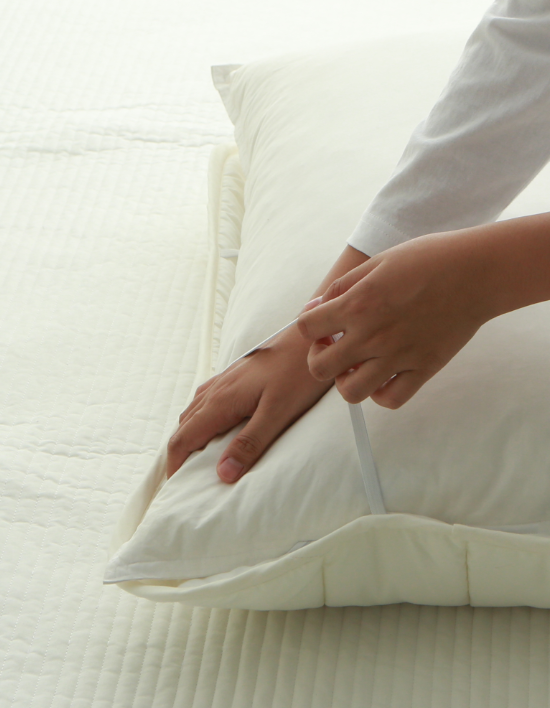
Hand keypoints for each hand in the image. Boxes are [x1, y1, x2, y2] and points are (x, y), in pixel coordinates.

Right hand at [167, 323, 332, 482]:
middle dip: (180, 454)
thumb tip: (222, 474)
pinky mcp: (236, 375)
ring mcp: (224, 380)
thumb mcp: (278, 413)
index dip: (175, 466)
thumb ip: (250, 443)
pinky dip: (201, 419)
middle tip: (186, 480)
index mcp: (221, 401)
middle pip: (184, 426)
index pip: (183, 439)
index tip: (177, 488)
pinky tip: (216, 426)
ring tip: (197, 459)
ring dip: (189, 436)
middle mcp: (216, 389)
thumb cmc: (298, 373)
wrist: (311, 337)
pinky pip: (206, 400)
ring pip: (193, 412)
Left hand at [297, 229, 493, 408]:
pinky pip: (390, 400)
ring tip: (358, 364)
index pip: (305, 327)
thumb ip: (342, 287)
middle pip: (319, 368)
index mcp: (358, 304)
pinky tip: (384, 374)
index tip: (323, 321)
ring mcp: (397, 357)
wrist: (476, 272)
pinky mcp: (423, 370)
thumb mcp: (376, 263)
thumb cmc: (427, 260)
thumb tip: (317, 309)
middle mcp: (372, 335)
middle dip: (320, 357)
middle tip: (335, 345)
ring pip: (350, 392)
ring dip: (346, 380)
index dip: (309, 325)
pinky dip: (381, 392)